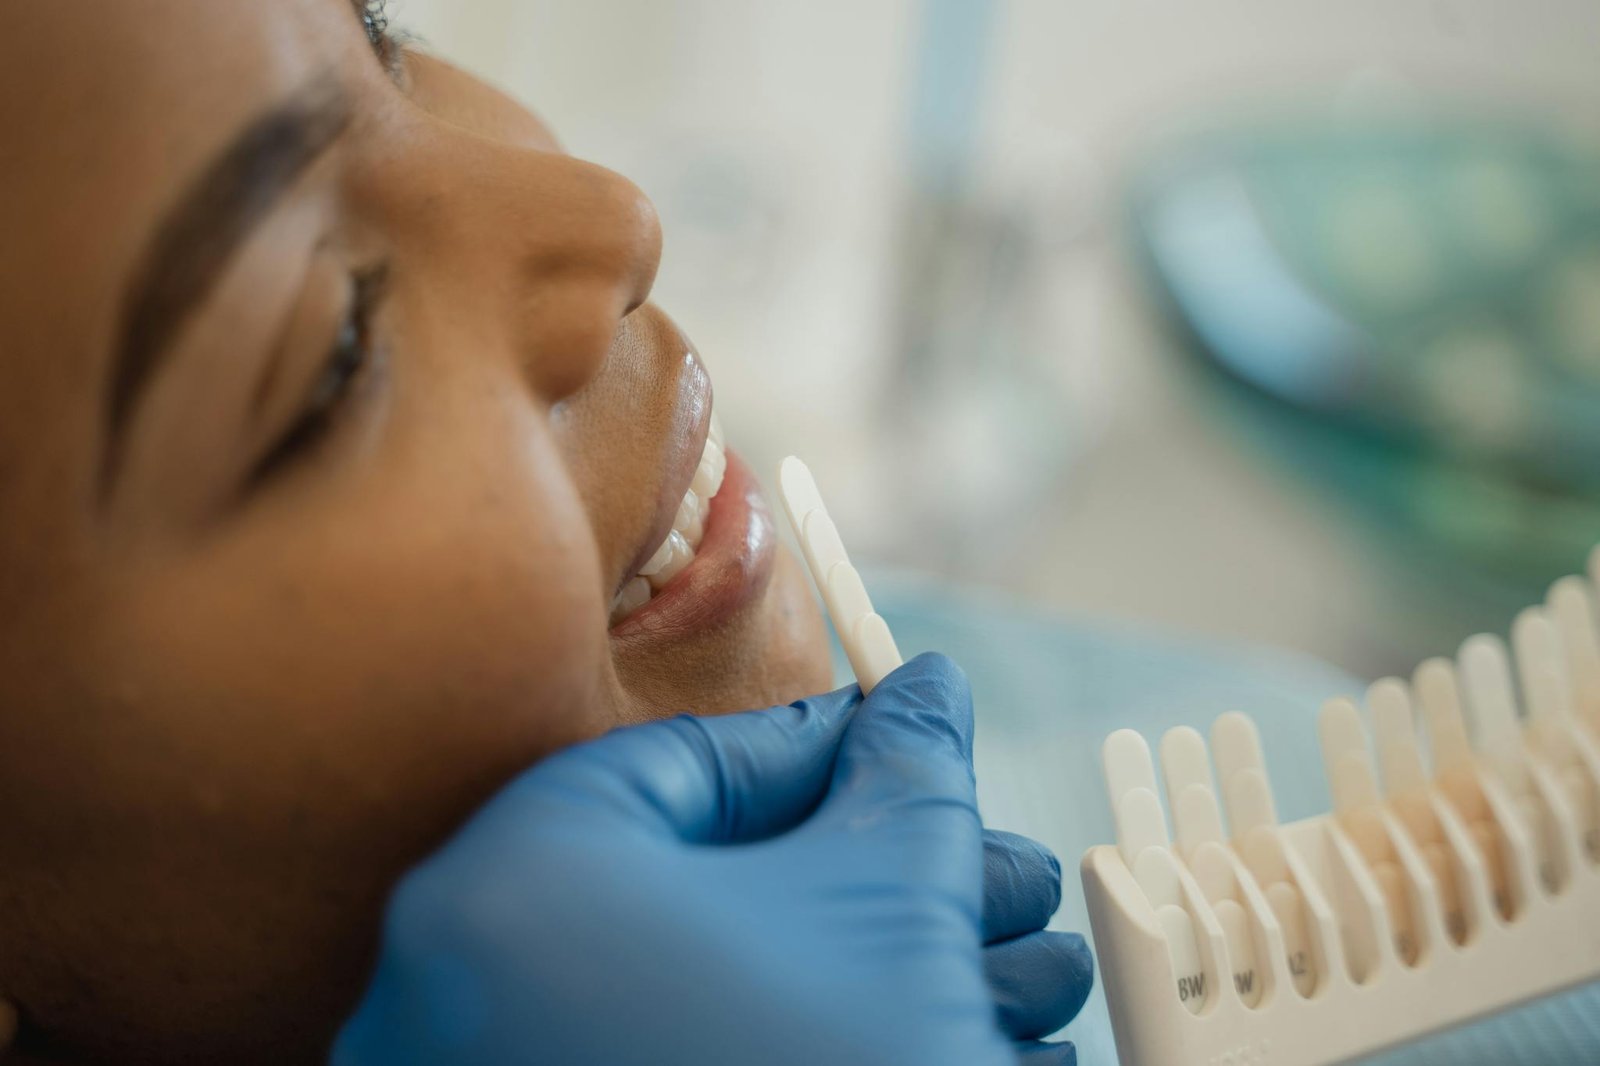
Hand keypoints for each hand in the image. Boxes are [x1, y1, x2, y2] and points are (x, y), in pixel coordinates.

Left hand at [333, 653, 1091, 1064]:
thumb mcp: (886, 916)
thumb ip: (903, 781)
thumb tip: (927, 694)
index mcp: (511, 891)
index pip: (676, 765)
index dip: (815, 748)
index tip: (900, 745)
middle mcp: (460, 995)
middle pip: (704, 887)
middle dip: (880, 879)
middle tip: (985, 877)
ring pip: (705, 994)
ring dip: (867, 971)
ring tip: (1015, 980)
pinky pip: (678, 1062)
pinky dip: (791, 1043)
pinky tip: (942, 1045)